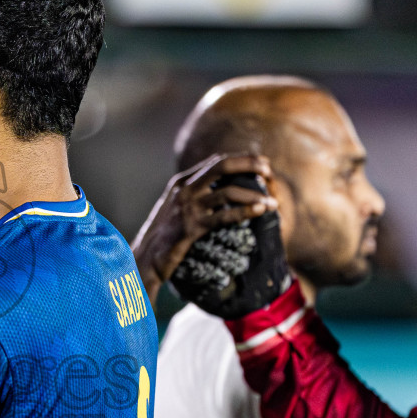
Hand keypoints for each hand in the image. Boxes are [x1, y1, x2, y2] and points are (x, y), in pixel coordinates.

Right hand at [131, 154, 275, 301]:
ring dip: (253, 195)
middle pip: (221, 166)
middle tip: (268, 169)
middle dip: (249, 164)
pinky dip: (246, 212)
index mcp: (181, 182)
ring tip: (273, 203)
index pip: (215, 161)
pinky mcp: (191, 227)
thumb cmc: (163, 235)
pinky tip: (260, 211)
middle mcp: (184, 189)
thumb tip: (220, 190)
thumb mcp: (176, 208)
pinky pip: (224, 216)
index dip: (241, 159)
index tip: (261, 163)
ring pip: (227, 192)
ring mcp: (187, 208)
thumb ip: (195, 195)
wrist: (144, 258)